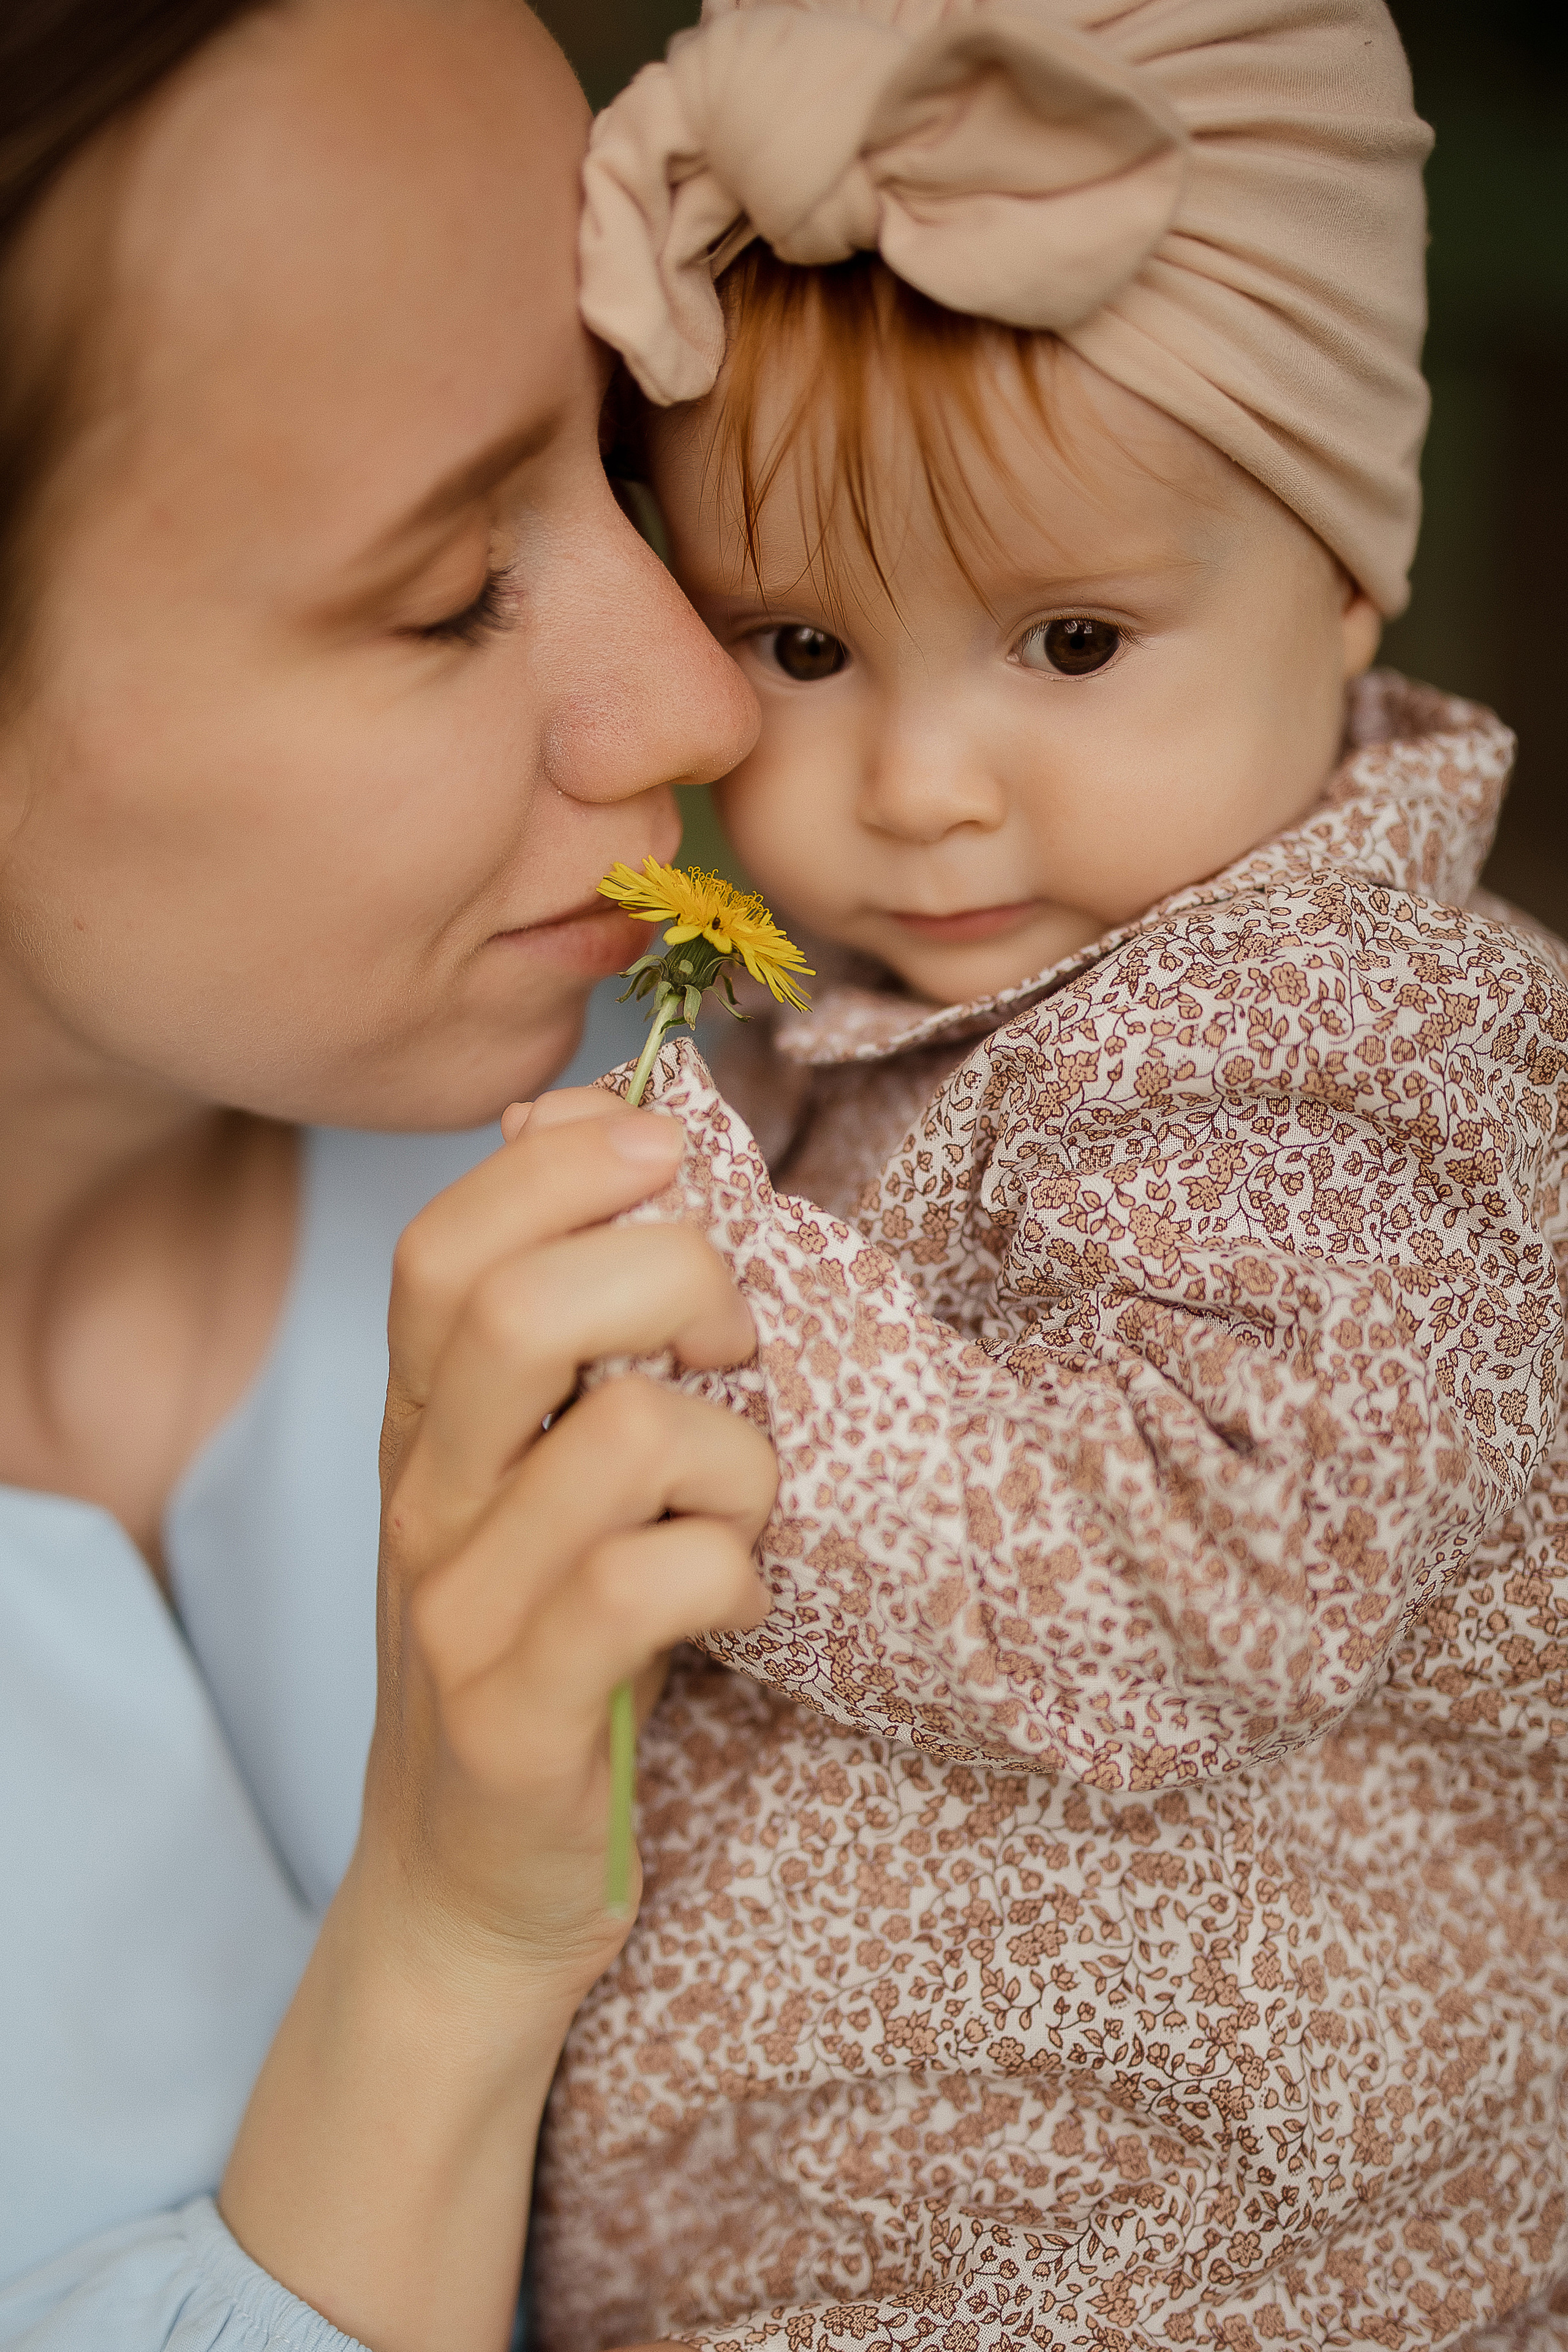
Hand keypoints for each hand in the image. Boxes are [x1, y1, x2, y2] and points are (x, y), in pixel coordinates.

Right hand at [223, 1094, 774, 2351]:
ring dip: (737, 1457)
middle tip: (735, 1345)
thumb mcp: (520, 1490)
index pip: (444, 1246)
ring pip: (625, 1438)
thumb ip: (549, 1340)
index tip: (668, 1154)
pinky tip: (736, 1604)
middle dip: (675, 1281)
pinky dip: (732, 1575)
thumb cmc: (534, 1657)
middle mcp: (423, 1504)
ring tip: (743, 1511)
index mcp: (424, 1430)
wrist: (458, 1897)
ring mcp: (460, 1617)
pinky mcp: (519, 1722)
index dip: (563, 1167)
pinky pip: (650, 1588)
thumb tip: (582, 1129)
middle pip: (522, 1310)